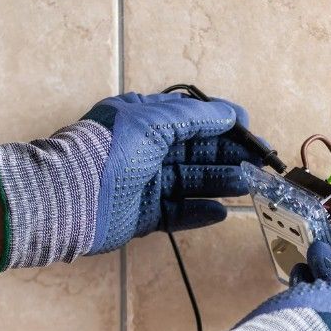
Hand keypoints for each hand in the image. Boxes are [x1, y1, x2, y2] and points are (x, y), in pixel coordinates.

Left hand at [0, 92, 258, 270]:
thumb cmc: (110, 150)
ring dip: (219, 182)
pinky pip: (178, 213)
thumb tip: (230, 114)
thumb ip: (195, 117)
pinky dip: (198, 212)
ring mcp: (145, 184)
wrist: (71, 196)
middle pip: (195, 152)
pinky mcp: (143, 215)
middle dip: (228, 156)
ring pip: (190, 182)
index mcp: (145, 120)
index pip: (191, 119)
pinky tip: (221, 212)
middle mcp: (146, 150)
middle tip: (259, 164)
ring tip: (248, 186)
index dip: (222, 124)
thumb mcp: (154, 121)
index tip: (249, 131)